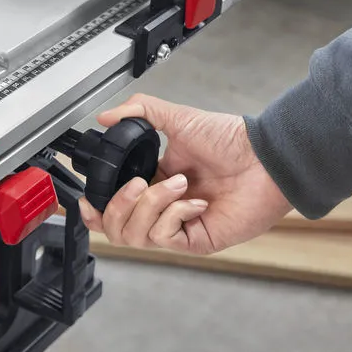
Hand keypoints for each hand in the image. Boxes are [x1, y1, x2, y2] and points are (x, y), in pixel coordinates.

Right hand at [77, 94, 291, 253]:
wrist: (264, 157)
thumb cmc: (230, 140)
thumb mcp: (177, 118)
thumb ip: (139, 111)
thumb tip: (104, 116)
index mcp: (153, 184)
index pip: (112, 209)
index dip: (95, 209)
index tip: (87, 200)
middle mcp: (162, 209)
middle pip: (116, 229)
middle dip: (119, 205)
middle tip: (140, 183)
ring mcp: (178, 227)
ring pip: (135, 236)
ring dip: (150, 205)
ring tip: (176, 184)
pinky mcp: (195, 240)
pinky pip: (164, 237)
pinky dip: (173, 214)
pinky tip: (194, 200)